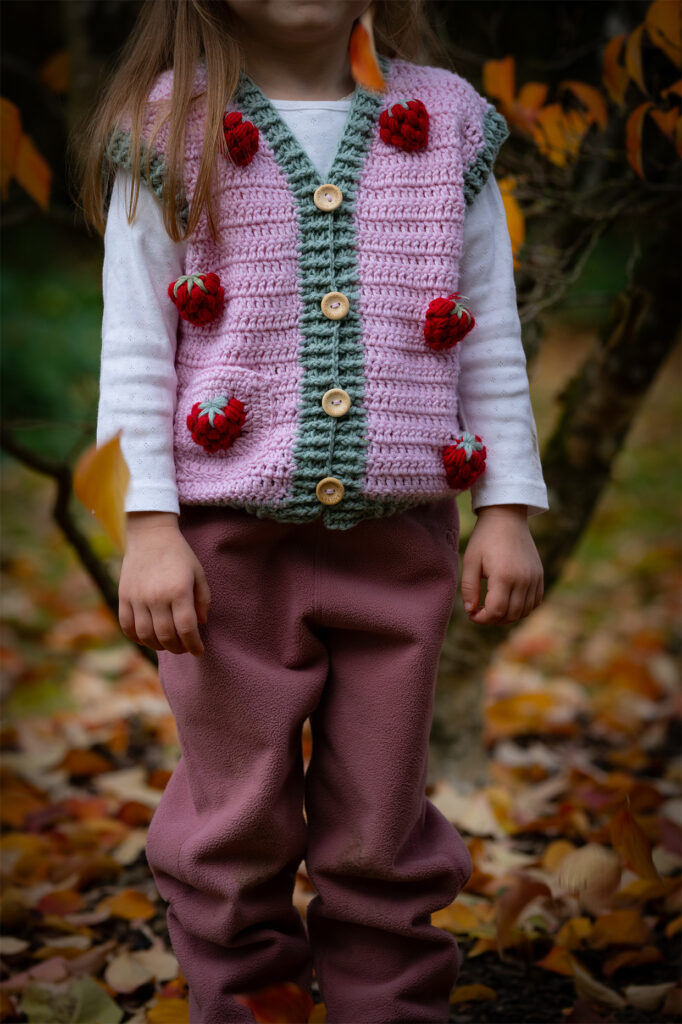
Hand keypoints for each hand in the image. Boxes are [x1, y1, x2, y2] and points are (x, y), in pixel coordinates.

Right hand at [118, 512, 210, 655]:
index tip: (199, 651)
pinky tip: (148, 637)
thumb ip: (202, 599)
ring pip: (146, 635)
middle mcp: (157, 597)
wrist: (150, 535)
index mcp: (179, 591)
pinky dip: (137, 637)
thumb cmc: (179, 554)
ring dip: (158, 646)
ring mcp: (137, 598)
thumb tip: (200, 623)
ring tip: (168, 644)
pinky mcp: (124, 596)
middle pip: (166, 636)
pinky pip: (127, 626)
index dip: (194, 644)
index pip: (186, 628)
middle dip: (178, 648)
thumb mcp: (198, 573)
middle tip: (185, 648)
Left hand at [460, 504, 543, 624]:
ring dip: (508, 616)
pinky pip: (535, 602)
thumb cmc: (485, 538)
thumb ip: (469, 588)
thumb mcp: (470, 561)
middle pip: (511, 615)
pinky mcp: (539, 575)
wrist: (507, 517)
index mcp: (504, 576)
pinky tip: (509, 602)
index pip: (496, 611)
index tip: (472, 614)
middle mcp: (523, 580)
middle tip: (480, 612)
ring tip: (493, 608)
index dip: (482, 619)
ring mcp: (534, 578)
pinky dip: (523, 608)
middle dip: (493, 619)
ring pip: (524, 612)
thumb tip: (470, 610)